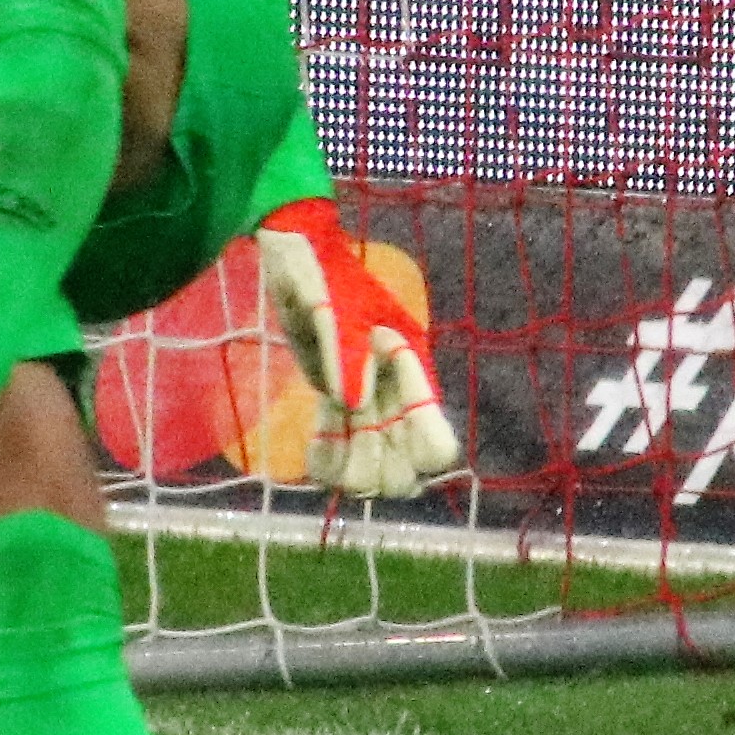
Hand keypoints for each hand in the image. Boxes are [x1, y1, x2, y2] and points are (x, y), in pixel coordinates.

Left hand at [255, 197, 461, 498]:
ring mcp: (366, 404)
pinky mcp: (337, 405)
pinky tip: (313, 450)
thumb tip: (353, 402)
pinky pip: (339, 458)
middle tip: (348, 437)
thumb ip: (348, 354)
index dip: (416, 452)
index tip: (382, 425)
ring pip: (373, 473)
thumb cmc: (324, 276)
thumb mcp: (335, 308)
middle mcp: (395, 396)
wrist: (298, 259)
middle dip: (377, 469)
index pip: (437, 444)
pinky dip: (326, 465)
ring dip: (349, 473)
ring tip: (323, 448)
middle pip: (407, 474)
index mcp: (412, 371)